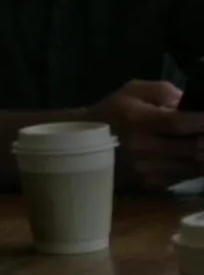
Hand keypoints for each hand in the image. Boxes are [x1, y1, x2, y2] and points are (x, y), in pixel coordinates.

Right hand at [86, 80, 203, 190]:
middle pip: (193, 147)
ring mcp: (147, 169)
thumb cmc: (113, 112)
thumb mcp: (133, 90)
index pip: (180, 123)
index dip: (202, 122)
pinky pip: (186, 176)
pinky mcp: (151, 183)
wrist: (82, 143)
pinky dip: (197, 167)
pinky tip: (196, 156)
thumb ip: (164, 92)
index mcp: (137, 119)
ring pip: (194, 165)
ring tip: (202, 143)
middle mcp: (142, 147)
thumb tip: (191, 104)